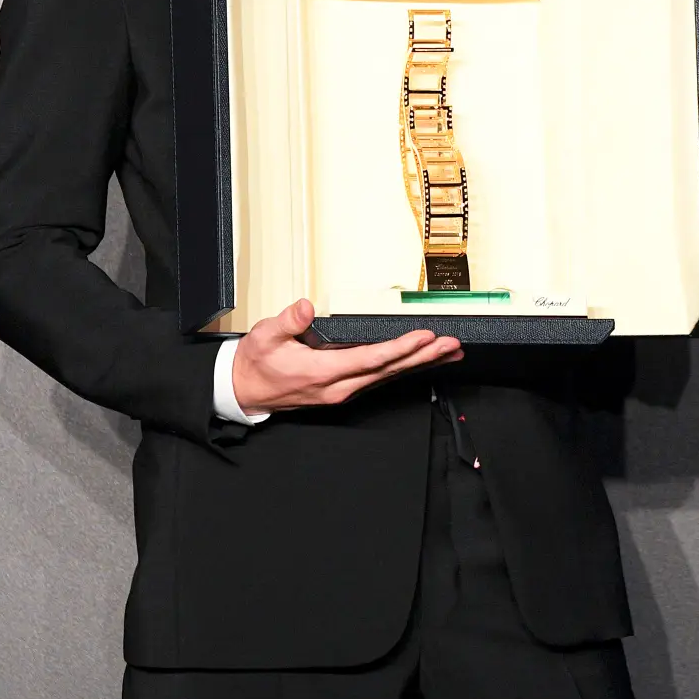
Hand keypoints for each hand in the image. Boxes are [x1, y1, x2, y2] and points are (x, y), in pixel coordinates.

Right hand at [231, 298, 462, 414]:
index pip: (371, 359)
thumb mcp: (264, 337)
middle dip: (423, 357)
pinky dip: (405, 368)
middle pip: (390, 370)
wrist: (246, 390)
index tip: (424, 336)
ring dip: (420, 364)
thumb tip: (305, 307)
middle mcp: (340, 387)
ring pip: (390, 376)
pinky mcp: (345, 389)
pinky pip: (381, 378)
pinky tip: (421, 361)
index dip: (400, 348)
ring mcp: (344, 391)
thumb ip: (287, 322)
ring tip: (448, 352)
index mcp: (324, 374)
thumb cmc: (258, 364)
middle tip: (451, 344)